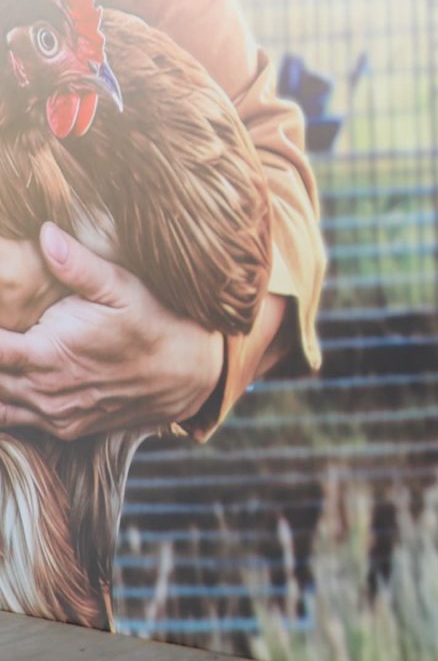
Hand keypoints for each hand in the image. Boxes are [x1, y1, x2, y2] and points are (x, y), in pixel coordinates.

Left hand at [0, 224, 223, 438]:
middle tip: (10, 332)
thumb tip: (45, 233)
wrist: (194, 374)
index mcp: (45, 353)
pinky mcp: (66, 427)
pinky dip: (7, 406)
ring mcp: (54, 413)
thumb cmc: (159, 323)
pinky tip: (16, 381)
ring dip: (0, 380)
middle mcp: (43, 390)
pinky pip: (16, 423)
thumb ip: (78, 265)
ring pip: (0, 403)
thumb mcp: (123, 287)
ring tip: (12, 354)